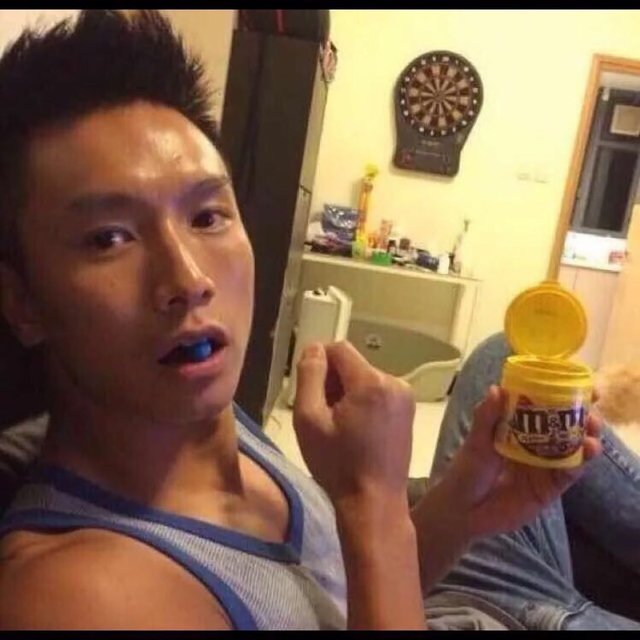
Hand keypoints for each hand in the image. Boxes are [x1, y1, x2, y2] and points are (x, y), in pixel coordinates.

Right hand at [293, 341, 415, 502]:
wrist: (374, 503)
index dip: (319, 363)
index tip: (310, 391)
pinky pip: (377, 392)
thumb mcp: (309, 419)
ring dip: (346, 393)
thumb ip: (309, 376)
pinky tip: (355, 429)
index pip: (339, 349)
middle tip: (322, 415)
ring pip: (363, 378)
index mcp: (371, 382)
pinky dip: (362, 402)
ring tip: (338, 426)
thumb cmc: (337, 464)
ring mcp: (405, 396)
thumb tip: (314, 347)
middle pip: (352, 364)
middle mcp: (394, 382)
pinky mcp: (407, 410)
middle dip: (333, 381)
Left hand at [439, 385, 602, 539]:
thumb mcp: (475, 441)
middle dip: (583, 417)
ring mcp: (544, 465)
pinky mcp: (549, 488)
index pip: (546, 405)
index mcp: (518, 426)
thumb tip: (497, 388)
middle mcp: (535, 443)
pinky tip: (584, 456)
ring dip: (587, 440)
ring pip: (573, 449)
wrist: (463, 510)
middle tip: (591, 413)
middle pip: (566, 426)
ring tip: (592, 435)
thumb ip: (486, 417)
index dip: (565, 394)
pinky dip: (578, 464)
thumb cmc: (466, 470)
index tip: (581, 386)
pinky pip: (569, 474)